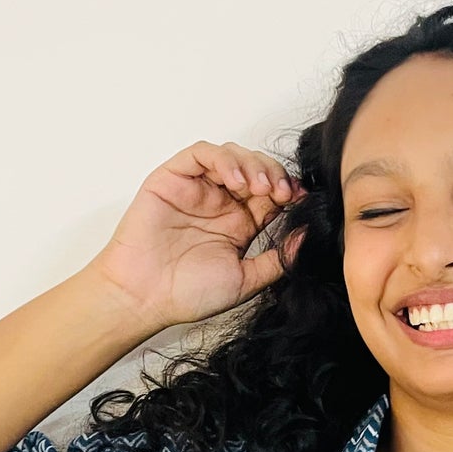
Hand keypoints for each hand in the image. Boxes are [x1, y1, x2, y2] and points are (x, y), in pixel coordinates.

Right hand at [89, 140, 308, 330]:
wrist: (145, 298)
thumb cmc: (187, 294)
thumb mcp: (246, 280)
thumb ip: (277, 259)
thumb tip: (307, 238)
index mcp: (239, 223)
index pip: (272, 194)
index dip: (289, 190)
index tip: (302, 200)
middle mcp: (220, 201)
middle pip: (256, 169)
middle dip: (275, 175)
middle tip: (283, 193)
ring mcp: (197, 188)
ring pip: (232, 155)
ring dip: (253, 165)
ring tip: (260, 187)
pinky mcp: (173, 178)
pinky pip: (201, 154)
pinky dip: (223, 159)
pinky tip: (235, 180)